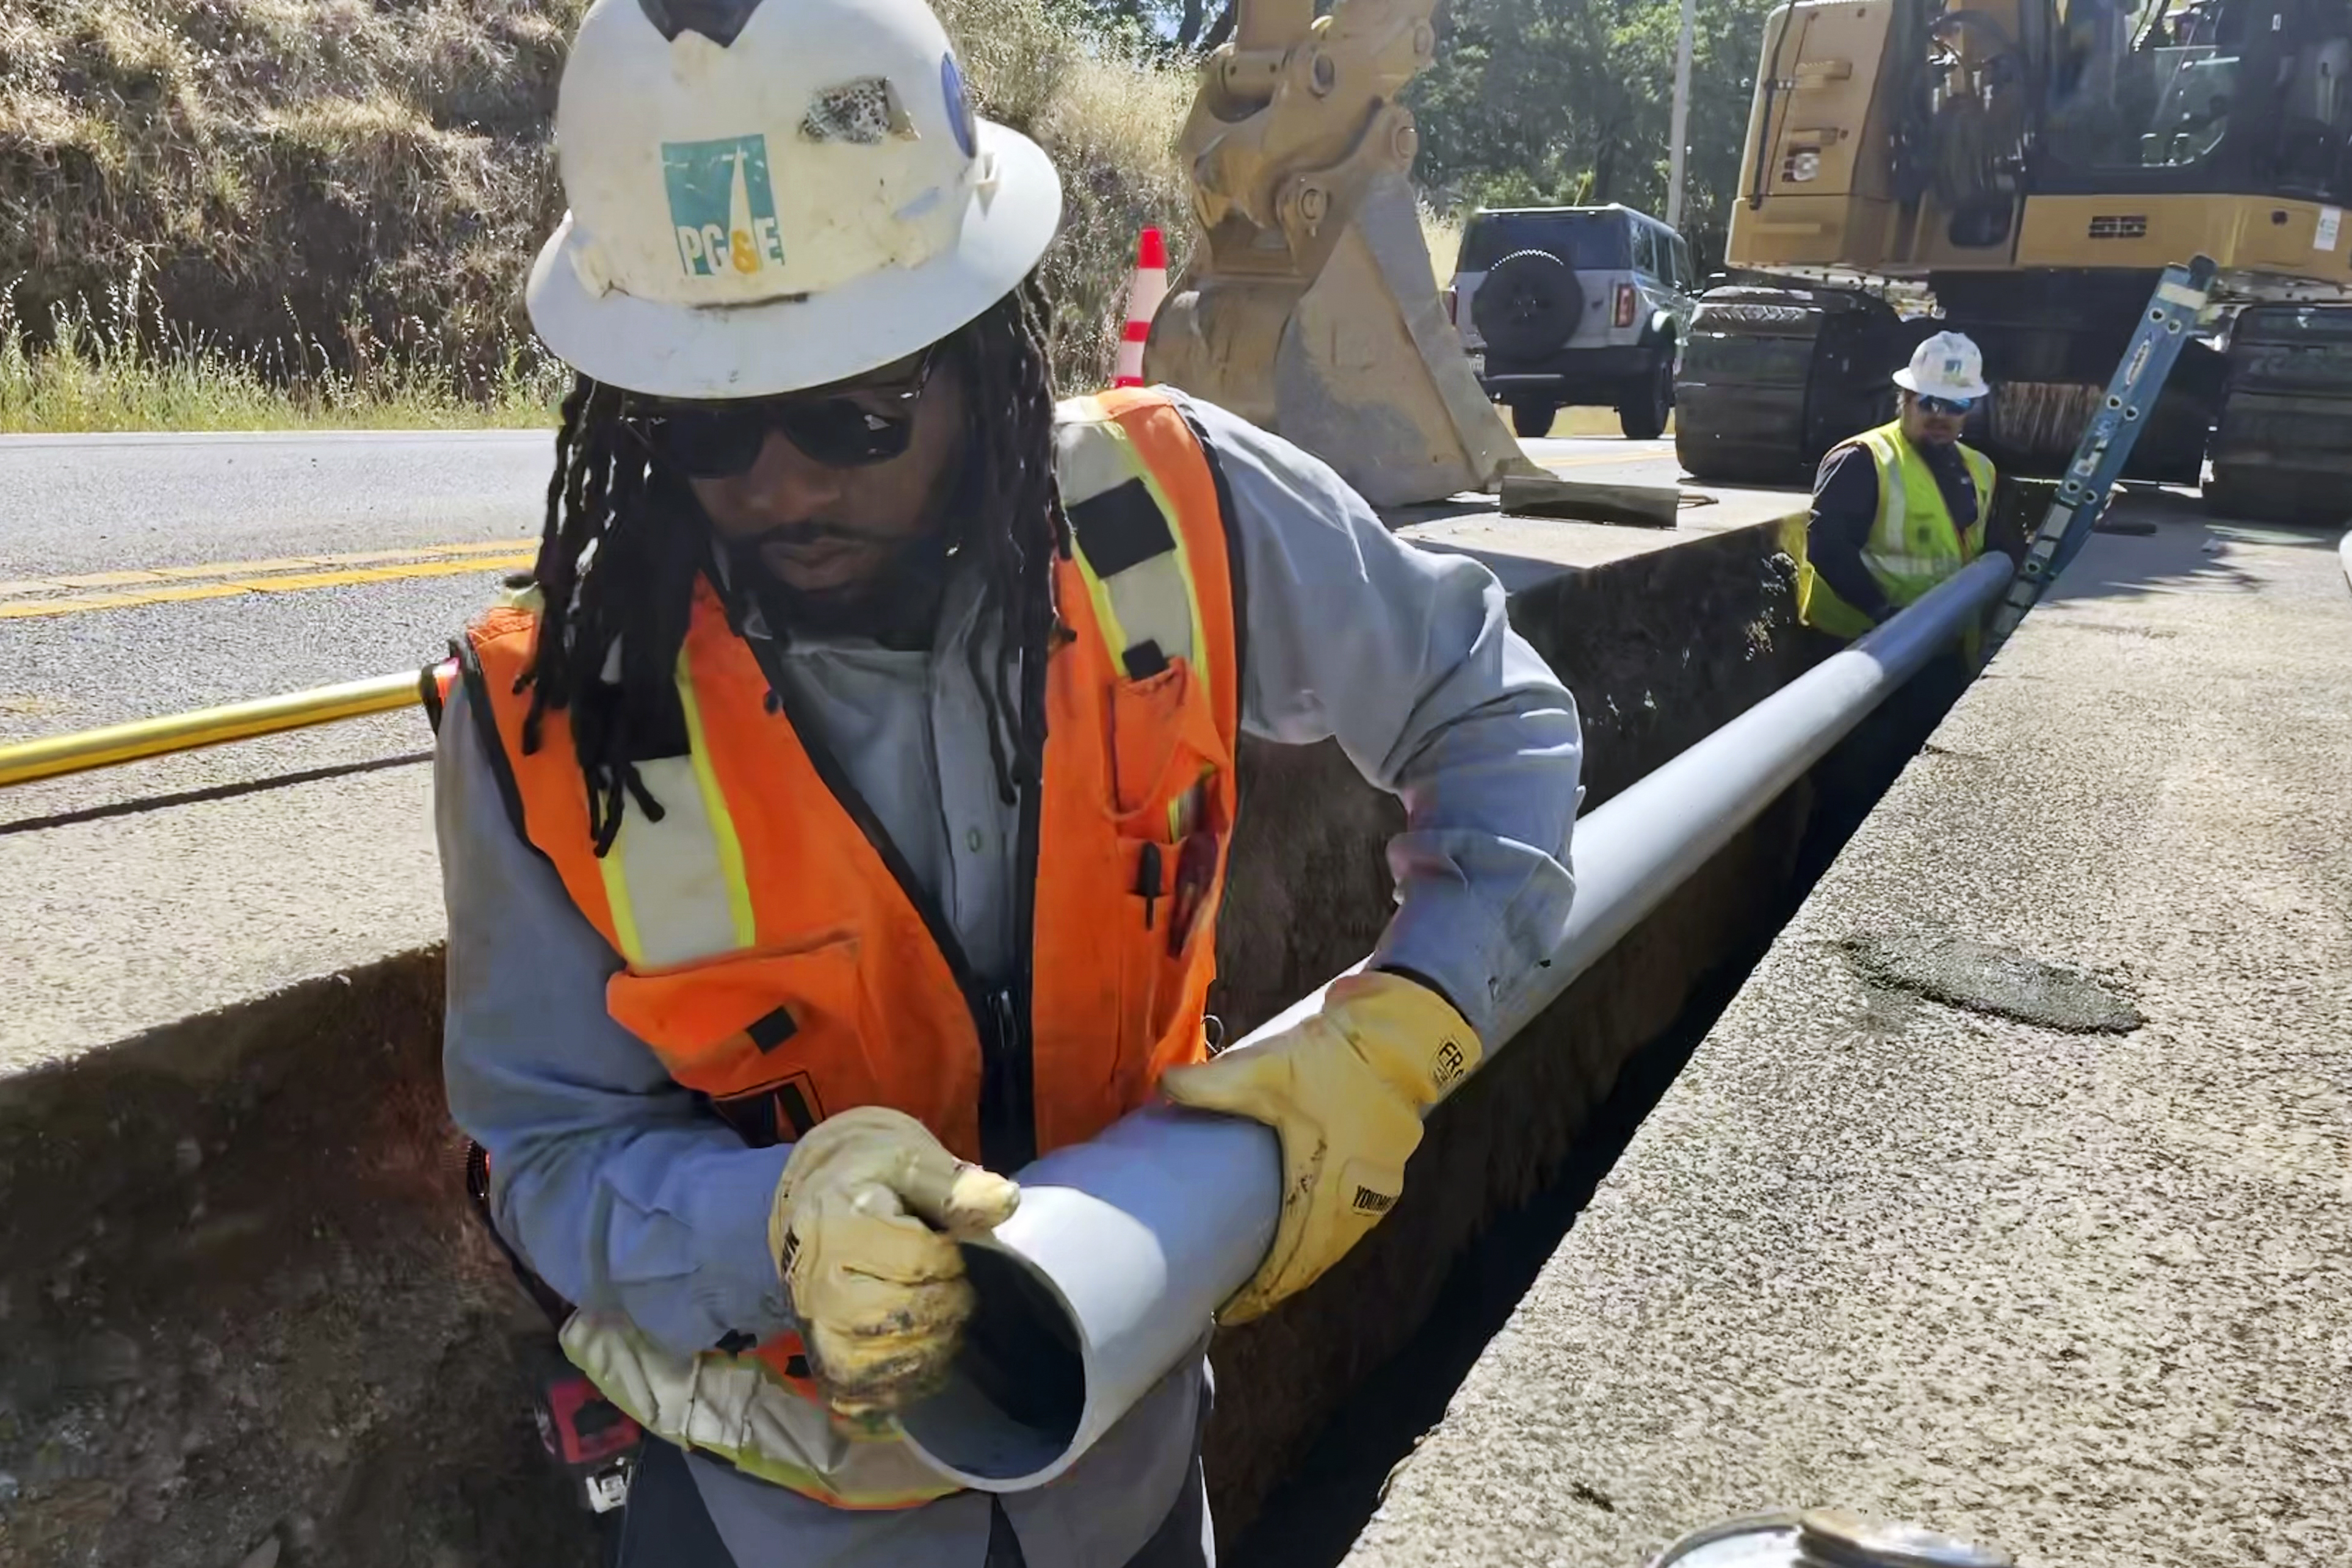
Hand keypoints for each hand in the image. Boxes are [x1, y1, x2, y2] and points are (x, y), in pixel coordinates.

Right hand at [766, 1107, 1019, 1420]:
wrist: (818, 1199)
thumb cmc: (871, 1177)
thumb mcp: (910, 1159)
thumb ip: (955, 1185)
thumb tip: (1004, 1200)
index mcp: (839, 1228)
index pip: (920, 1264)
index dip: (954, 1262)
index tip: (953, 1249)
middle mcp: (817, 1285)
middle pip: (909, 1317)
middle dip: (950, 1303)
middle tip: (954, 1284)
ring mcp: (816, 1331)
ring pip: (893, 1362)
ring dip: (937, 1344)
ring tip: (943, 1313)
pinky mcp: (822, 1362)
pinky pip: (871, 1393)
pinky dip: (910, 1380)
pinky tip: (927, 1350)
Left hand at [1161, 971, 1480, 1321]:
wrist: (1400, 1034)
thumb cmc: (1334, 1056)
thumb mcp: (1267, 1066)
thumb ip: (1213, 1082)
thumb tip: (1163, 1087)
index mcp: (1327, 1181)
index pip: (1293, 1254)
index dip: (1263, 1287)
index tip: (1233, 1308)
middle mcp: (1359, 1195)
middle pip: (1316, 1258)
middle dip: (1280, 1283)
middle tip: (1244, 1300)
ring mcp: (1379, 1185)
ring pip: (1338, 1242)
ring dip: (1305, 1261)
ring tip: (1270, 1276)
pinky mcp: (1388, 1170)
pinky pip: (1353, 1221)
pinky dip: (1327, 1239)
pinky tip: (1308, 1237)